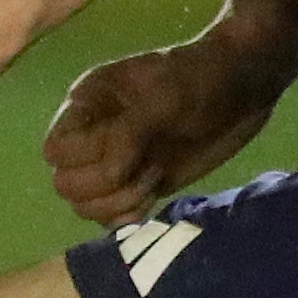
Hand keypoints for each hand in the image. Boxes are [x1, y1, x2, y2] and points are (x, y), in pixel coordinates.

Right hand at [41, 33, 293, 223]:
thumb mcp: (163, 97)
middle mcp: (91, 136)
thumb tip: (109, 171)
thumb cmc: (200, 80)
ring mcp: (114, 163)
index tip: (131, 145)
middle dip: (103, 186)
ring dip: (117, 203)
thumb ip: (129, 132)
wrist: (242, 89)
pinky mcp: (138, 185)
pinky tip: (153, 199)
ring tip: (152, 182)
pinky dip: (127, 217)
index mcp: (87, 105)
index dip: (86, 158)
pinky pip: (110, 217)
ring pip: (83, 205)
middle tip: (144, 170)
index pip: (55, 150)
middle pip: (64, 183)